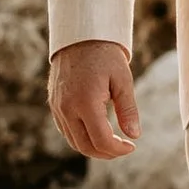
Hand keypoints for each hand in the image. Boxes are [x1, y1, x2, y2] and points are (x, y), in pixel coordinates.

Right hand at [50, 38, 140, 156]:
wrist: (80, 35)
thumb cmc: (105, 55)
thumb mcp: (123, 80)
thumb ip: (128, 110)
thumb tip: (134, 136)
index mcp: (85, 102)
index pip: (101, 140)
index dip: (118, 149)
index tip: (132, 146)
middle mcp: (67, 108)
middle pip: (85, 147)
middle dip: (106, 153)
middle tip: (123, 147)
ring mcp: (58, 108)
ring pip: (74, 142)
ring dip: (93, 148)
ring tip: (112, 142)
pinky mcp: (54, 105)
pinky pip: (66, 131)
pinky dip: (81, 138)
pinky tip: (96, 132)